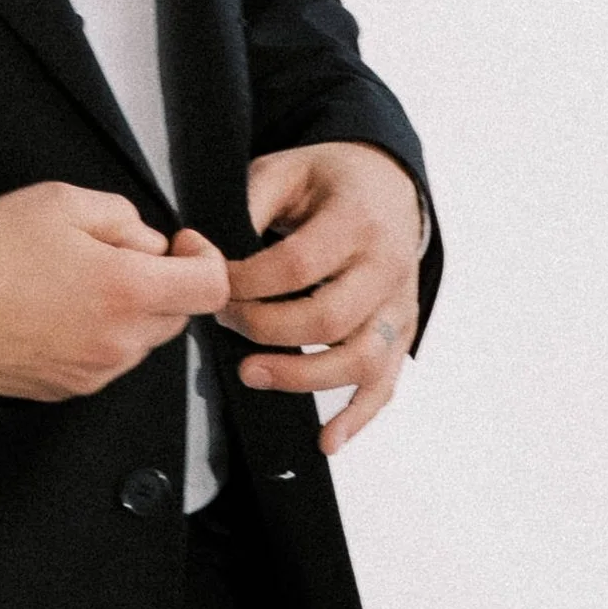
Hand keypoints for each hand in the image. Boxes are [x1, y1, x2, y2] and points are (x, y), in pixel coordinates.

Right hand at [0, 182, 231, 401]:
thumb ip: (124, 217)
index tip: (179, 245)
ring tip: (77, 282)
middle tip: (114, 255)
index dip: (205, 258)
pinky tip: (58, 310)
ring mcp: (96, 371)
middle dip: (162, 281)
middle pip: (179, 314)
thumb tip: (149, 244)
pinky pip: (108, 359)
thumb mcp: (61, 201)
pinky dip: (100, 335)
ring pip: (143, 339)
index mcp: (126, 290)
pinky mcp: (70, 388)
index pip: (211, 288)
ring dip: (129, 310)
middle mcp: (120, 341)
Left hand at [209, 142, 425, 457]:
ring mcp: (399, 305)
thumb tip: (207, 250)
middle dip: (266, 330)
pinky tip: (327, 438)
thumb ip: (249, 203)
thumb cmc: (331, 181)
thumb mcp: (286, 169)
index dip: (248, 282)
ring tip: (253, 374)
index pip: (298, 265)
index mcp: (357, 220)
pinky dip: (357, 417)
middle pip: (329, 319)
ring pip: (361, 359)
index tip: (214, 285)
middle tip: (224, 324)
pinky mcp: (401, 333)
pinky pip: (385, 383)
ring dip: (303, 378)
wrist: (389, 184)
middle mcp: (387, 265)